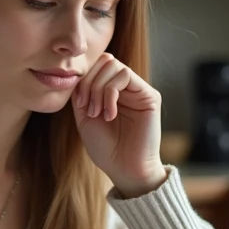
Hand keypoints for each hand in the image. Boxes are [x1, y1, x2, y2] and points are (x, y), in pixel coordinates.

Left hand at [72, 53, 165, 197]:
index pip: (96, 66)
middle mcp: (126, 88)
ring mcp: (138, 90)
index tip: (79, 104)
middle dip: (90, 82)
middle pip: (104, 60)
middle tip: (88, 108)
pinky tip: (110, 114)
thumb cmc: (106, 148)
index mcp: (111, 91)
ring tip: (98, 113)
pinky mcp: (149, 95)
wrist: (124, 168)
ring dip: (99, 88)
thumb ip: (82, 92)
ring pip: (114, 65)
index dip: (83, 79)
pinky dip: (110, 93)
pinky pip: (125, 75)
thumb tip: (80, 72)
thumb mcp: (84, 117)